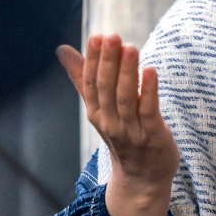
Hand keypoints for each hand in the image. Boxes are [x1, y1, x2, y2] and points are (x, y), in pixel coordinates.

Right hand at [57, 34, 179, 215]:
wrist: (142, 179)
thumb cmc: (123, 137)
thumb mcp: (101, 109)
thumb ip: (83, 79)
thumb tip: (62, 50)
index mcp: (96, 112)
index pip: (90, 83)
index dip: (92, 60)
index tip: (96, 36)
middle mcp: (109, 121)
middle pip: (106, 88)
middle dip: (108, 61)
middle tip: (112, 36)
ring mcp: (131, 130)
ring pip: (126, 98)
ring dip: (127, 72)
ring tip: (130, 47)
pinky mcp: (153, 136)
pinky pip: (149, 111)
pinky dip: (150, 90)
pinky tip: (151, 70)